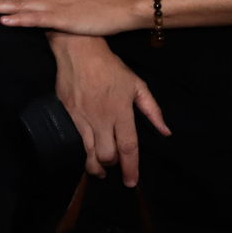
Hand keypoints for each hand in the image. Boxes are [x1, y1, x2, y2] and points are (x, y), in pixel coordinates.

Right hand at [49, 34, 169, 185]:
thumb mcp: (137, 84)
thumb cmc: (110, 67)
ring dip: (94, 166)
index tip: (131, 182)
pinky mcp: (66, 114)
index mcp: (121, 111)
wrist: (79, 51)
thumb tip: (165, 131)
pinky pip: (73, 140)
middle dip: (112, 167)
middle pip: (106, 155)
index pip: (128, 147)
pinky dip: (80, 151)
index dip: (131, 167)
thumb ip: (152, 110)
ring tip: (99, 170)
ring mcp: (81, 117)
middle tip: (114, 169)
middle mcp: (101, 118)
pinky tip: (84, 152)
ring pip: (87, 153)